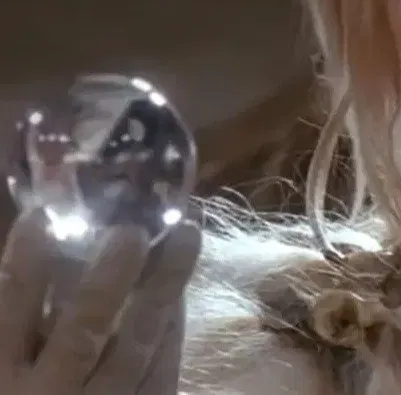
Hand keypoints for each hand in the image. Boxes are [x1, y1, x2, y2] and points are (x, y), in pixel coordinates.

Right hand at [0, 207, 200, 394]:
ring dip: (164, 288)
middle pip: (82, 333)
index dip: (24, 269)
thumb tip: (40, 239)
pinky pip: (161, 371)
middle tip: (132, 230)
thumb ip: (19, 321)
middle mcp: (50, 394)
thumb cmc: (25, 389)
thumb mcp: (8, 361)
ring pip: (137, 347)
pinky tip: (181, 289)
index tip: (41, 218)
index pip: (9, 316)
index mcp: (1, 377)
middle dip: (106, 282)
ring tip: (185, 233)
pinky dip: (172, 328)